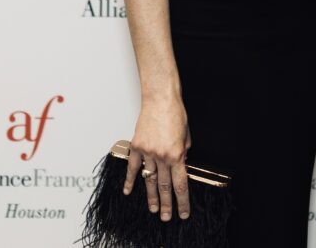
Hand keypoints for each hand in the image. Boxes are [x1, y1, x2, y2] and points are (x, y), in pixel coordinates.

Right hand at [123, 96, 191, 221]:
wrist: (160, 98)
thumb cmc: (175, 113)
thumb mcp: (186, 136)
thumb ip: (183, 153)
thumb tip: (181, 165)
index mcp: (176, 154)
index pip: (180, 184)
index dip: (182, 201)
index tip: (183, 212)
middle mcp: (161, 156)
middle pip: (164, 186)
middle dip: (166, 204)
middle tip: (166, 217)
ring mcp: (147, 152)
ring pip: (149, 179)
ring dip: (151, 196)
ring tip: (153, 209)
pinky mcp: (136, 146)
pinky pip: (132, 167)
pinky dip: (130, 180)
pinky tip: (129, 191)